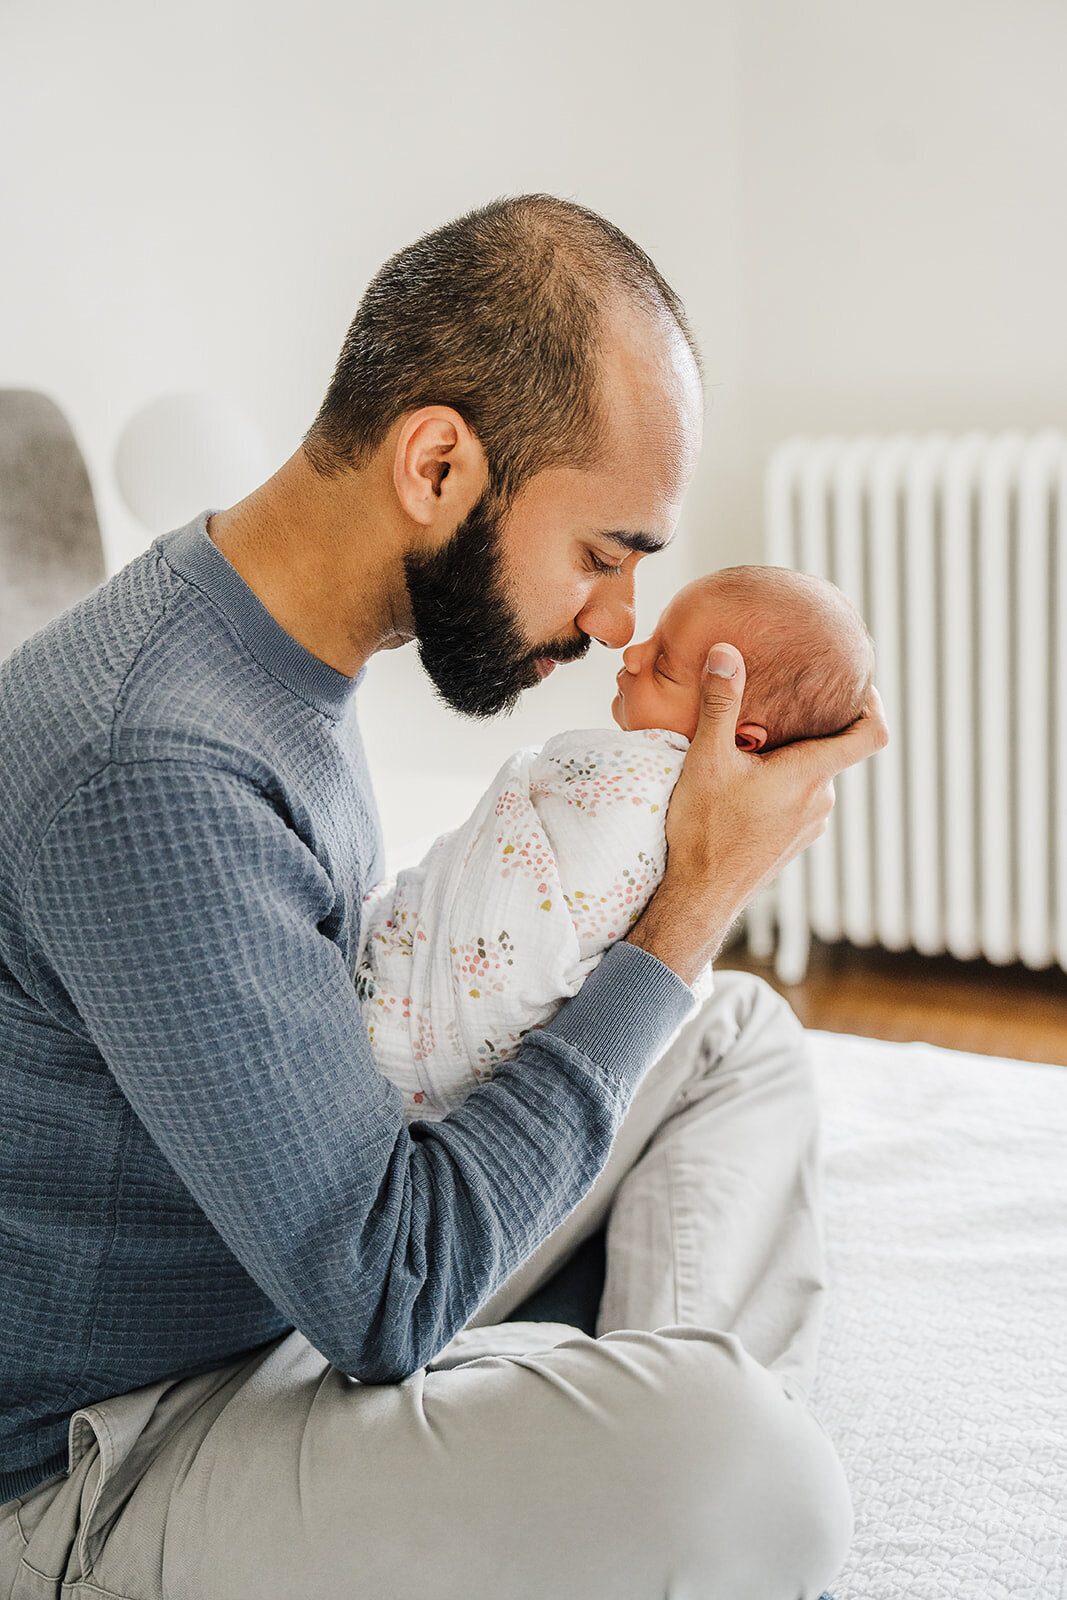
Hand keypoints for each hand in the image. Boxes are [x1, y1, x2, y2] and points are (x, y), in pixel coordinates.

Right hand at [626, 643, 887, 983]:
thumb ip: (719, 703)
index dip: (875, 703)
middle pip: (833, 750)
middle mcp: (820, 800)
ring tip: (750, 745)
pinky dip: (780, 784)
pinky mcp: (793, 841)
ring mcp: (810, 825)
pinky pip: (798, 800)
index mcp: (810, 775)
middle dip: (807, 726)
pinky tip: (743, 784)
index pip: (872, 735)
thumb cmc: (704, 830)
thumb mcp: (705, 760)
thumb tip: (726, 651)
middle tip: (774, 704)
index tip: (859, 683)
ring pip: (812, 776)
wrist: (699, 897)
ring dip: (789, 758)